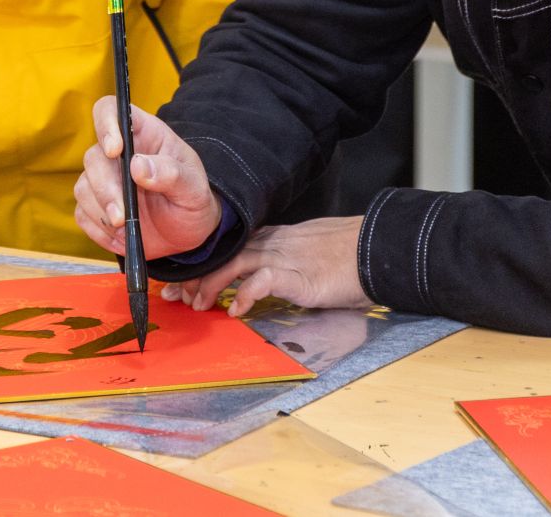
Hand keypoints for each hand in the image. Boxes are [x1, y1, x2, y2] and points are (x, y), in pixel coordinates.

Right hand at [72, 99, 220, 258]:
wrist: (190, 234)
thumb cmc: (193, 200)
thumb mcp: (194, 187)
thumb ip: (171, 173)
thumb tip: (138, 165)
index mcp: (144, 134)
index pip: (112, 110)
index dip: (107, 124)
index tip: (115, 150)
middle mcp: (119, 154)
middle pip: (93, 157)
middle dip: (105, 188)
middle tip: (122, 215)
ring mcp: (105, 180)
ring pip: (83, 187)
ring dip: (100, 210)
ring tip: (125, 228)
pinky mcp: (96, 207)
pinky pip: (82, 214)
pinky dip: (98, 229)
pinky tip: (120, 238)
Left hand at [163, 218, 371, 317]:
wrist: (375, 250)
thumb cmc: (347, 257)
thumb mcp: (308, 256)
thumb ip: (284, 264)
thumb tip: (265, 280)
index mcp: (275, 239)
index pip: (229, 248)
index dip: (202, 264)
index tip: (182, 282)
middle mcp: (274, 244)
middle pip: (223, 255)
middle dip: (194, 276)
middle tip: (175, 297)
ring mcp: (284, 257)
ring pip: (233, 264)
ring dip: (210, 285)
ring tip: (197, 306)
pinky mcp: (297, 274)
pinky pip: (262, 280)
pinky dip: (244, 295)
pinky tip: (236, 310)